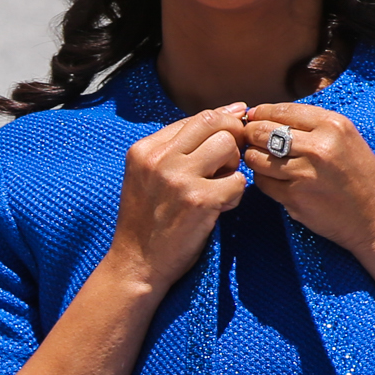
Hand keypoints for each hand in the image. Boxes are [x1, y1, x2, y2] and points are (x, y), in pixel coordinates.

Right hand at [104, 105, 250, 296]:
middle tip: (227, 165)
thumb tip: (232, 111)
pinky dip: (235, 196)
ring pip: (229, 146)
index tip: (232, 137)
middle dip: (232, 140)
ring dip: (233, 166)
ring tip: (220, 187)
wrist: (137, 264)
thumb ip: (178, 147)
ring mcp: (179, 179)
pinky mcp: (199, 201)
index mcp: (145, 149)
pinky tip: (220, 209)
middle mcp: (159, 159)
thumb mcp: (148, 176)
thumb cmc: (148, 221)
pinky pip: (238, 182)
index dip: (223, 124)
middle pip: (215, 123)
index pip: (197, 118)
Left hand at [239, 102, 374, 252]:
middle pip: (262, 132)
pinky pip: (263, 183)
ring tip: (261, 159)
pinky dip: (262, 179)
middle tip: (250, 138)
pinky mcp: (294, 199)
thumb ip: (313, 126)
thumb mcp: (347, 138)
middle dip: (251, 133)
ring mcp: (304, 174)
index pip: (282, 110)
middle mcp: (318, 147)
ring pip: (256, 158)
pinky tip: (272, 179)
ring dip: (253, 157)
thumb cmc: (363, 177)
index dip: (261, 113)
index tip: (254, 117)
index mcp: (332, 126)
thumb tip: (269, 115)